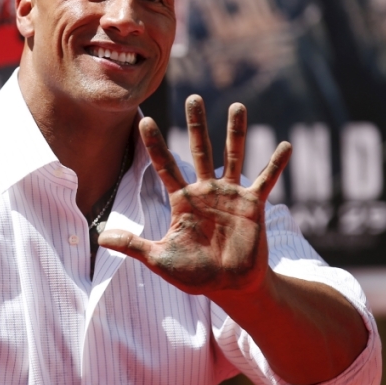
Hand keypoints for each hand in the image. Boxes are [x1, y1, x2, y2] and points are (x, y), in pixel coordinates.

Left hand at [99, 95, 290, 297]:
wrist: (229, 286)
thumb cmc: (194, 274)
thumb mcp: (160, 259)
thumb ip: (133, 246)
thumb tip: (100, 239)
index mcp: (182, 200)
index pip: (164, 165)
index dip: (154, 144)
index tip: (143, 119)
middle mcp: (205, 191)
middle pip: (200, 149)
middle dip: (197, 124)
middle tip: (193, 97)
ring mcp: (230, 195)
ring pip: (233, 156)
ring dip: (235, 132)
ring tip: (236, 106)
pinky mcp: (252, 205)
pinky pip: (265, 180)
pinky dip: (275, 164)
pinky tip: (285, 146)